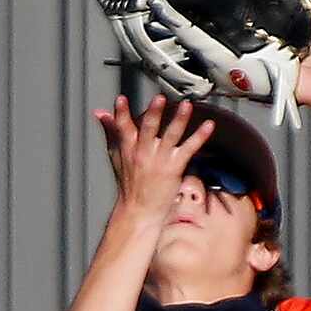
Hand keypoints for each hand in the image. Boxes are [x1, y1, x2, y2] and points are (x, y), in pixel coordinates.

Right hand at [93, 95, 215, 223]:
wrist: (140, 212)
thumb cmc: (130, 185)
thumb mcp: (116, 156)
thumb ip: (110, 131)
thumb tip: (101, 114)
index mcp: (129, 148)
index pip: (123, 128)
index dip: (121, 113)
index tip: (121, 99)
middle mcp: (144, 153)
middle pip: (148, 129)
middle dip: (154, 113)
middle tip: (159, 98)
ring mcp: (160, 161)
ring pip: (170, 136)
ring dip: (179, 120)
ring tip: (187, 106)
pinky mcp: (174, 168)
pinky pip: (189, 149)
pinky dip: (200, 136)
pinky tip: (209, 126)